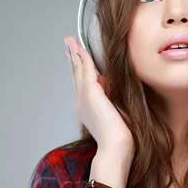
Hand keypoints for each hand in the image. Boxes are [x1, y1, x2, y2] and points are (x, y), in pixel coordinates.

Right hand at [64, 36, 134, 158]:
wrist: (115, 147)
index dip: (78, 68)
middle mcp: (81, 101)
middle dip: (73, 57)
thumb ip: (108, 99)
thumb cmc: (118, 137)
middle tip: (68, 43)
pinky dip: (83, 57)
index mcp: (85, 107)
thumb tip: (108, 83)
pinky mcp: (91, 93)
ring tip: (71, 41)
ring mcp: (84, 96)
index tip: (77, 57)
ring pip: (79, 69)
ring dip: (75, 53)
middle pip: (76, 73)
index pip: (81, 82)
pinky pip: (86, 69)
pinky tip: (81, 48)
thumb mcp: (112, 113)